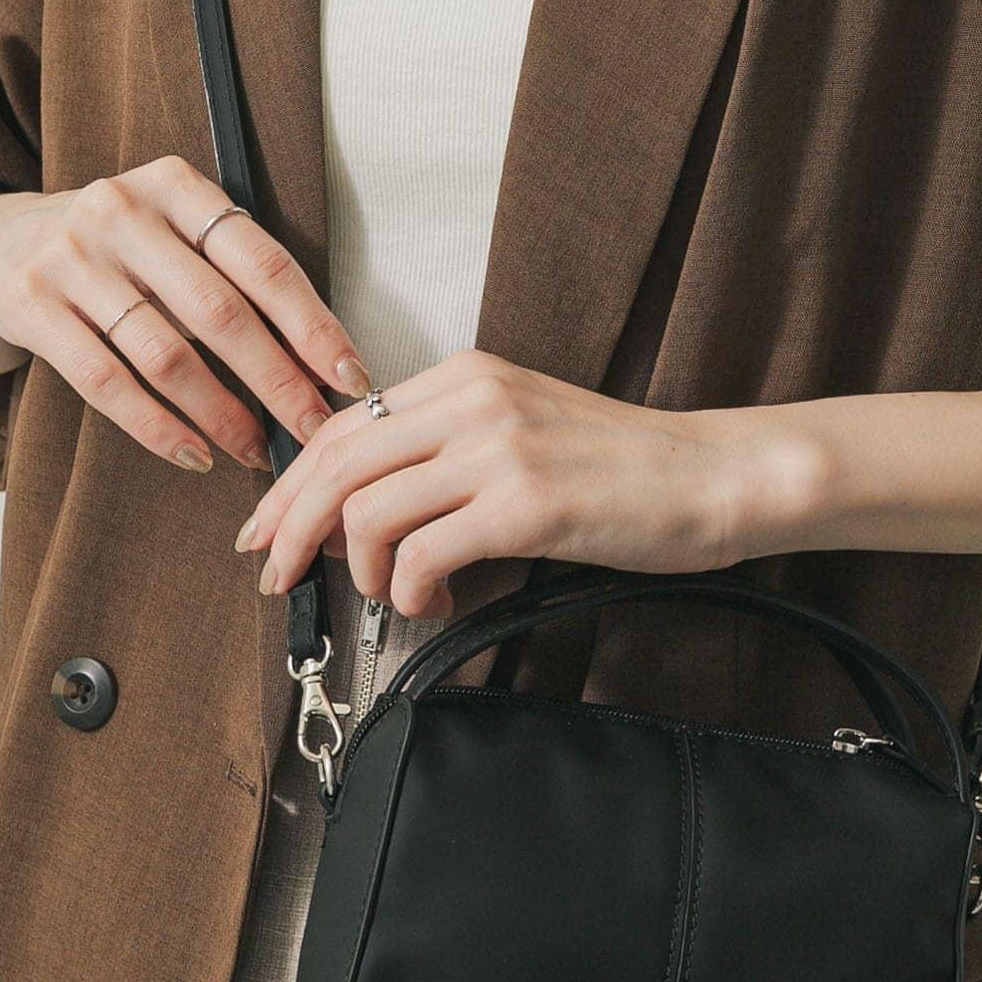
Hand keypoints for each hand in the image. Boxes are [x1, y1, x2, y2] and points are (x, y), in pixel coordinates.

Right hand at [0, 158, 369, 470]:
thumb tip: (324, 369)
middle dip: (279, 383)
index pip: (262, 262)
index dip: (313, 327)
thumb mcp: (174, 239)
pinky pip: (107, 382)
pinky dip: (158, 428)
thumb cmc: (117, 255)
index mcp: (176, 187)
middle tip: (315, 432)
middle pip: (220, 312)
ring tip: (256, 454)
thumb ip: (237, 282)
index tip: (352, 380)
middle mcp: (121, 210)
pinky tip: (197, 456)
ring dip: (222, 416)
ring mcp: (72, 255)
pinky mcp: (30, 303)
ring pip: (166, 354)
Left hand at [237, 349, 820, 614]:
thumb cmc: (628, 471)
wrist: (713, 475)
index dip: (290, 484)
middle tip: (277, 577)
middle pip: (337, 464)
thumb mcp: (526, 432)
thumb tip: (376, 513)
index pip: (343, 426)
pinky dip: (409, 592)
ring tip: (397, 598)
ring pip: (369, 512)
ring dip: (364, 572)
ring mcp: (498, 449)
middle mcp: (473, 400)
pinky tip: (432, 604)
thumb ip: (453, 450)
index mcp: (466, 377)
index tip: (268, 531)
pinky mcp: (524, 503)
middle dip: (291, 529)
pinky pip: (422, 554)